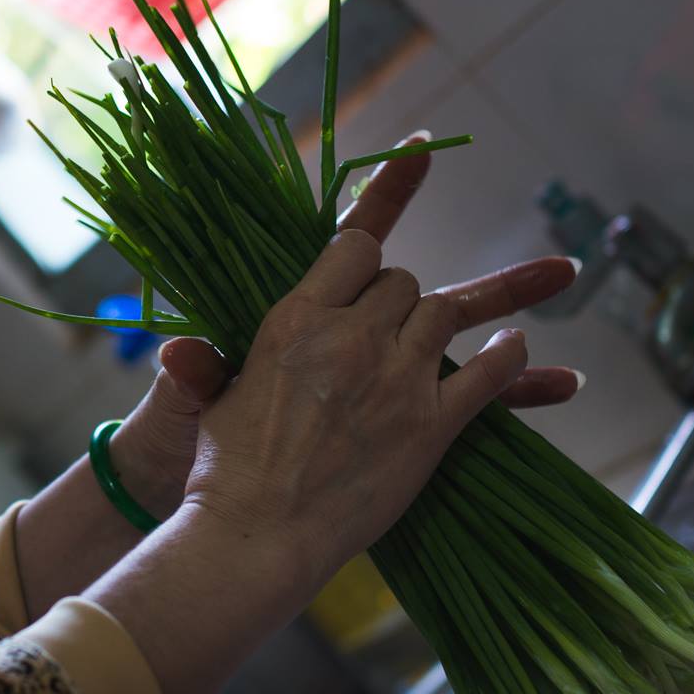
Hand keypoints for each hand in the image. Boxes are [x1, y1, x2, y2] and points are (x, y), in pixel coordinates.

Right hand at [110, 131, 581, 521]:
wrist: (255, 536)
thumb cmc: (219, 469)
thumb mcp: (204, 403)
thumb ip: (199, 368)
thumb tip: (176, 352)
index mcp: (293, 320)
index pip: (354, 242)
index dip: (386, 200)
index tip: (420, 157)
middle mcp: (349, 338)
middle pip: (402, 281)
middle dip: (400, 293)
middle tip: (392, 317)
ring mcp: (395, 380)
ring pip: (444, 316)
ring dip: (455, 315)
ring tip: (476, 318)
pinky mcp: (429, 427)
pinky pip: (489, 374)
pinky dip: (511, 357)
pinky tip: (517, 347)